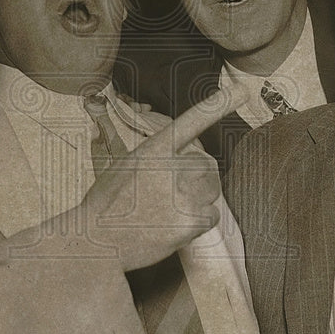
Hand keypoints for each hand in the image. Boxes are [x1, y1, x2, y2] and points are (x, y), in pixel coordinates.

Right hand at [3, 88, 246, 270]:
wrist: (94, 242)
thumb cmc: (107, 204)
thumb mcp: (124, 166)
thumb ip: (157, 159)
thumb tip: (185, 163)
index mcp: (152, 149)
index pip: (189, 123)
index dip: (216, 106)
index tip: (240, 92)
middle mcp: (169, 168)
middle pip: (207, 166)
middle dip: (196, 178)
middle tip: (172, 192)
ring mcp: (181, 195)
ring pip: (212, 190)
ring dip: (198, 198)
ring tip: (168, 209)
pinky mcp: (189, 222)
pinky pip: (212, 214)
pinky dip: (198, 221)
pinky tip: (173, 224)